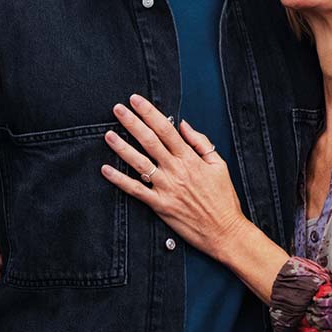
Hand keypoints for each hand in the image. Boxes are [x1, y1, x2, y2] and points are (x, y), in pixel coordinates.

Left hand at [101, 95, 246, 260]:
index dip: (150, 113)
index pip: (167, 129)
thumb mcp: (219, 165)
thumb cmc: (224, 199)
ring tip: (108, 135)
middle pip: (150, 141)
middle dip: (132, 123)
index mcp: (190, 159)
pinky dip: (120, 180)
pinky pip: (136, 191)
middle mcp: (176, 171)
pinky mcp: (160, 205)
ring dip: (122, 148)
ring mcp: (166, 188)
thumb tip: (184, 125)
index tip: (136, 101)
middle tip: (118, 109)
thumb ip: (201, 143)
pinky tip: (106, 170)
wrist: (224, 231)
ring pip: (140, 163)